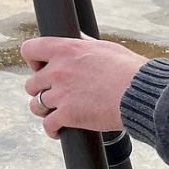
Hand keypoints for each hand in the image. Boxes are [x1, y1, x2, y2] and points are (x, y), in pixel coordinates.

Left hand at [20, 33, 145, 138]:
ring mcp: (61, 93)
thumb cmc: (128, 69)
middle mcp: (59, 70)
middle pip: (30, 83)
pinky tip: (59, 130)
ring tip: (57, 113)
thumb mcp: (103, 47)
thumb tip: (77, 37)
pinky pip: (47, 125)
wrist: (139, 93)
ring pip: (36, 105)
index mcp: (66, 49)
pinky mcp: (67, 115)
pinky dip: (52, 130)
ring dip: (45, 110)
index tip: (41, 68)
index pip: (30, 49)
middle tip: (55, 94)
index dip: (32, 60)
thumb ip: (84, 43)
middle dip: (41, 90)